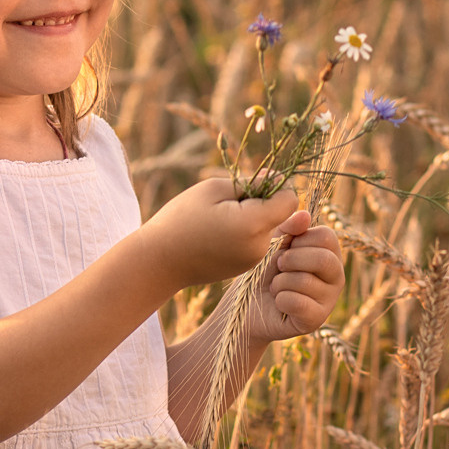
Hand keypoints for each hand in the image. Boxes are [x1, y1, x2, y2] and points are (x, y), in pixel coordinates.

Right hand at [138, 176, 301, 290]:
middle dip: (260, 202)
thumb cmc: (182, 218)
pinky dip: (243, 232)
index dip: (276, 187)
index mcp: (253, 224)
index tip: (252, 184)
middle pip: (278, 214)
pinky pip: (255, 241)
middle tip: (224, 203)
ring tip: (216, 219)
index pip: (290, 199)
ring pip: (266, 227)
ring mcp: (253, 260)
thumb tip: (280, 181)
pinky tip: (216, 234)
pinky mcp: (245, 267)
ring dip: (250, 217)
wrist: (159, 261)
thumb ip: (252, 183)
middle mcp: (259, 246)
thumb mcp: (215, 189)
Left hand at [246, 221, 342, 341]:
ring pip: (306, 281)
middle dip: (291, 260)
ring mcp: (329, 299)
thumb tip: (305, 215)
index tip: (285, 248)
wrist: (247, 305)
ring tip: (276, 286)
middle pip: (324, 259)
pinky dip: (280, 299)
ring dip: (280, 282)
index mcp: (330, 252)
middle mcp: (336, 275)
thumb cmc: (263, 270)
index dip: (300, 240)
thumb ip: (288, 228)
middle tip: (278, 267)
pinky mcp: (317, 320)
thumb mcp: (273, 243)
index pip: (327, 237)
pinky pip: (298, 302)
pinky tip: (278, 302)